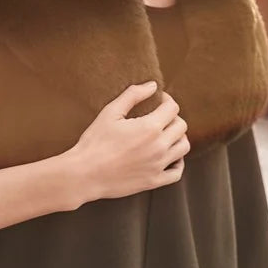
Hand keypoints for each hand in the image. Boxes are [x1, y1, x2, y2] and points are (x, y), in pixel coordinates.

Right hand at [71, 82, 190, 202]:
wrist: (84, 174)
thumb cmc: (94, 142)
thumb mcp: (110, 112)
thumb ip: (133, 95)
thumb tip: (153, 86)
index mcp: (150, 127)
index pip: (173, 108)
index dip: (167, 100)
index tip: (158, 101)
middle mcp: (159, 147)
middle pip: (181, 126)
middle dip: (172, 117)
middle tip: (159, 117)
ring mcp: (158, 166)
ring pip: (183, 147)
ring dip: (177, 137)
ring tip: (164, 135)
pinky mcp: (154, 181)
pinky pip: (177, 172)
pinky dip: (178, 162)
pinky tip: (168, 156)